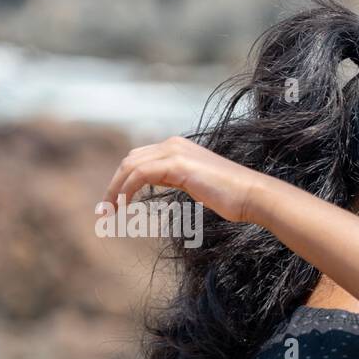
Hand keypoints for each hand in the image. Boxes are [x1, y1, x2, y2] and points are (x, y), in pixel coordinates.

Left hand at [100, 136, 269, 223]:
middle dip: (114, 185)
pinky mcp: (176, 164)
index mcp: (179, 147)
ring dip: (115, 190)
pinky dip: (126, 191)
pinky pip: (139, 175)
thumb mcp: (199, 185)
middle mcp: (174, 144)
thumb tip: (164, 187)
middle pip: (130, 161)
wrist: (253, 196)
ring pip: (130, 167)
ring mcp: (175, 152)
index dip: (123, 180)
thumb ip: (179, 180)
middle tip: (105, 211)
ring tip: (109, 213)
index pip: (140, 159)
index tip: (116, 203)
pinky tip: (122, 207)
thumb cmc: (233, 198)